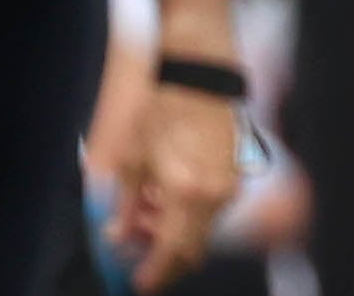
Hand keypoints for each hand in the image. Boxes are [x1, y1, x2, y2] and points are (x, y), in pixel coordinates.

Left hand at [105, 82, 239, 290]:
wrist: (199, 77)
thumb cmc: (162, 113)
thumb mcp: (133, 161)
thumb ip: (126, 207)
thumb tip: (118, 236)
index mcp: (186, 195)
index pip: (171, 252)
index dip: (155, 274)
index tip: (138, 283)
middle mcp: (214, 197)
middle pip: (192, 249)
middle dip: (164, 257)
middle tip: (137, 247)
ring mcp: (229, 186)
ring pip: (202, 229)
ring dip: (175, 233)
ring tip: (145, 211)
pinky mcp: (235, 174)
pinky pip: (211, 209)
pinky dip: (188, 214)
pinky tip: (166, 196)